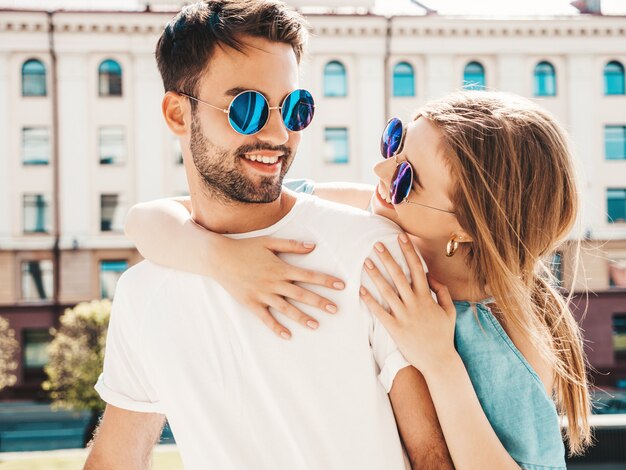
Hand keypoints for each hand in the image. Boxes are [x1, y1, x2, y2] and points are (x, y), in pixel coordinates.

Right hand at [214, 236, 344, 339]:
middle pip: (301, 294)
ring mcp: (263, 295)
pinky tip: (288, 336)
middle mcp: (274, 283)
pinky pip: (266, 318)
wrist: (220, 258)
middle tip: (336, 310)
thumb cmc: (246, 248)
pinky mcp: (252, 303)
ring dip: (302, 317)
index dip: (325, 280)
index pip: (308, 275)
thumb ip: (291, 245)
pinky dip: (276, 327)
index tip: (341, 286)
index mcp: (280, 268)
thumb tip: (313, 246)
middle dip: (319, 302)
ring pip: (286, 308)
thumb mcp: (269, 242)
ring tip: (317, 325)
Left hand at [359, 233, 457, 374]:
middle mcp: (415, 304)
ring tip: (366, 262)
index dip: (409, 251)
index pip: (418, 268)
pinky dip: (370, 300)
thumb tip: (431, 275)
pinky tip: (360, 290)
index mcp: (427, 297)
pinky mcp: (395, 329)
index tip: (401, 237)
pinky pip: (380, 312)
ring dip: (376, 275)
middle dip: (388, 258)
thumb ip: (441, 291)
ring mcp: (404, 316)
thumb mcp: (449, 310)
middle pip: (399, 275)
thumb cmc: (443, 335)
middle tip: (376, 245)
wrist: (439, 360)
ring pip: (387, 291)